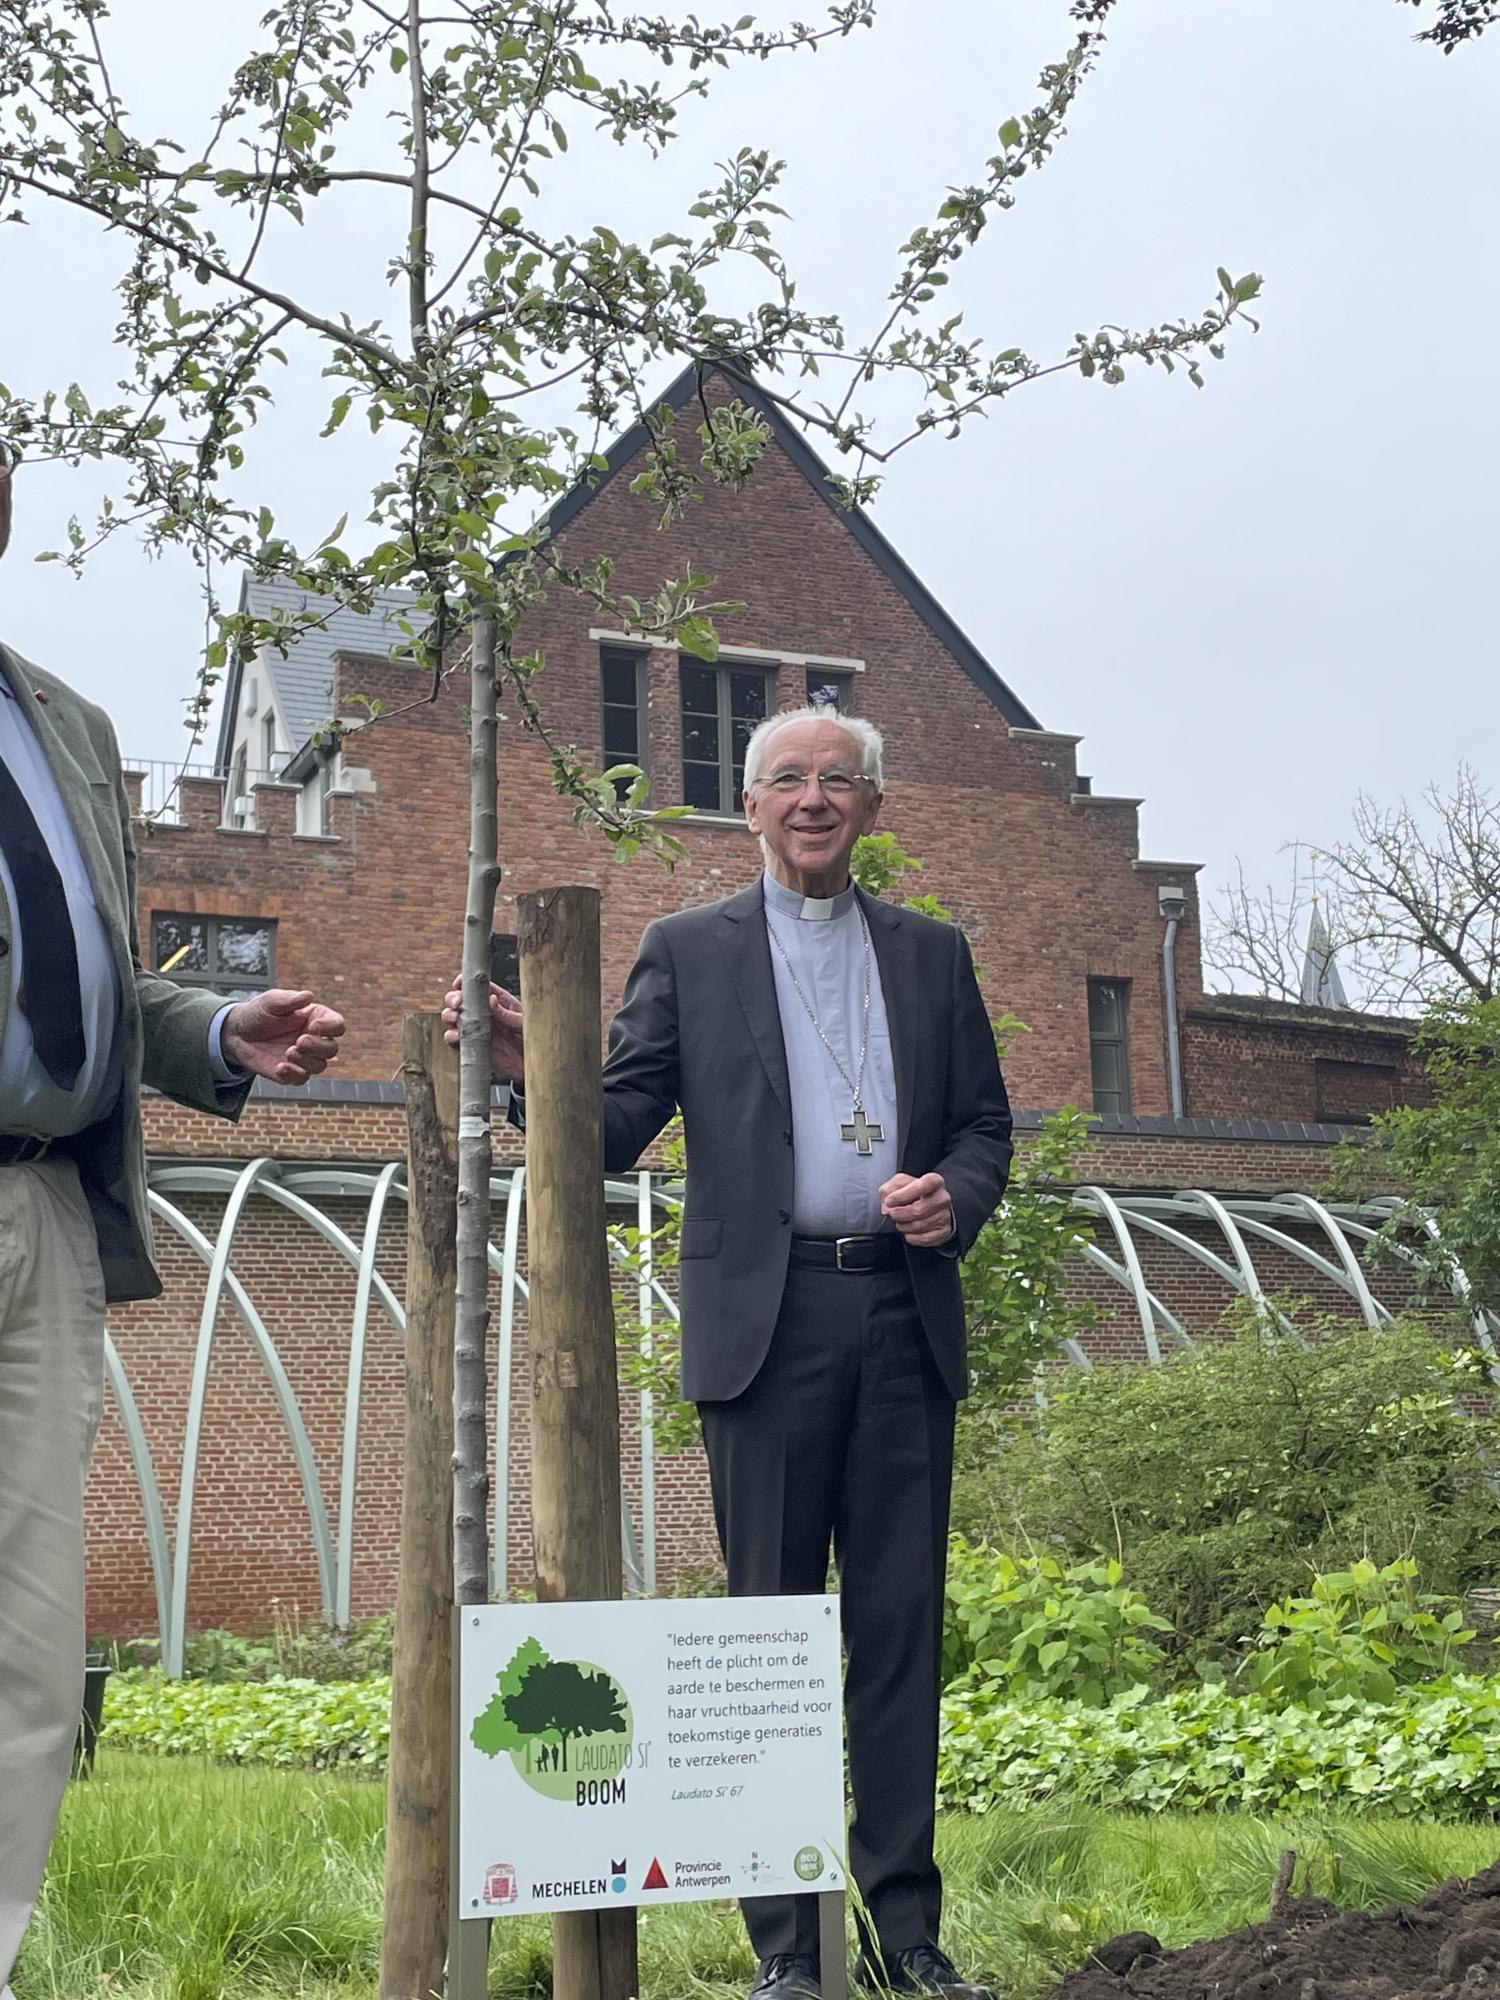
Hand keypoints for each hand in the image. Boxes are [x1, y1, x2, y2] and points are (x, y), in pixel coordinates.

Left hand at [223, 989, 345, 1084]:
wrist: (237, 1034)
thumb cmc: (258, 1013)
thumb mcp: (270, 1001)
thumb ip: (289, 999)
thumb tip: (309, 996)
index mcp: (315, 1019)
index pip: (338, 1025)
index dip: (331, 1027)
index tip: (312, 1026)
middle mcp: (314, 1039)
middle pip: (332, 1049)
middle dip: (318, 1047)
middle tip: (299, 1042)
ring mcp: (304, 1057)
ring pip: (320, 1066)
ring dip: (306, 1061)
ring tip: (287, 1053)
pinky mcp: (291, 1072)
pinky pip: (302, 1079)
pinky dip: (293, 1074)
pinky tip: (279, 1067)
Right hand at [443, 975, 524, 1084]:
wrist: (531, 1065)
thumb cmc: (533, 1039)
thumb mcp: (524, 1022)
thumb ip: (507, 1013)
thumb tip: (491, 999)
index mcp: (497, 1001)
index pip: (477, 987)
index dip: (464, 983)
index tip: (459, 984)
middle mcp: (484, 1013)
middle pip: (460, 1000)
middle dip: (453, 998)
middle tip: (457, 1003)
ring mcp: (476, 1029)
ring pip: (453, 1017)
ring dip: (449, 1016)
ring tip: (456, 1019)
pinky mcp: (472, 1046)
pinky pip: (454, 1039)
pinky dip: (451, 1036)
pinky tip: (457, 1036)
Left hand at [879, 1171, 954, 1246]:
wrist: (930, 1207)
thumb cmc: (914, 1194)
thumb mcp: (900, 1184)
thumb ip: (890, 1188)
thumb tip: (887, 1204)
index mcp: (934, 1181)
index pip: (923, 1185)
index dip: (904, 1194)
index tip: (889, 1201)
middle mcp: (943, 1197)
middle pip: (918, 1210)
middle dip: (899, 1214)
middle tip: (892, 1213)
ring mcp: (945, 1215)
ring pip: (919, 1225)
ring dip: (903, 1225)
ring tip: (900, 1221)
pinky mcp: (944, 1231)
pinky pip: (923, 1238)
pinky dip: (911, 1236)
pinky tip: (908, 1230)